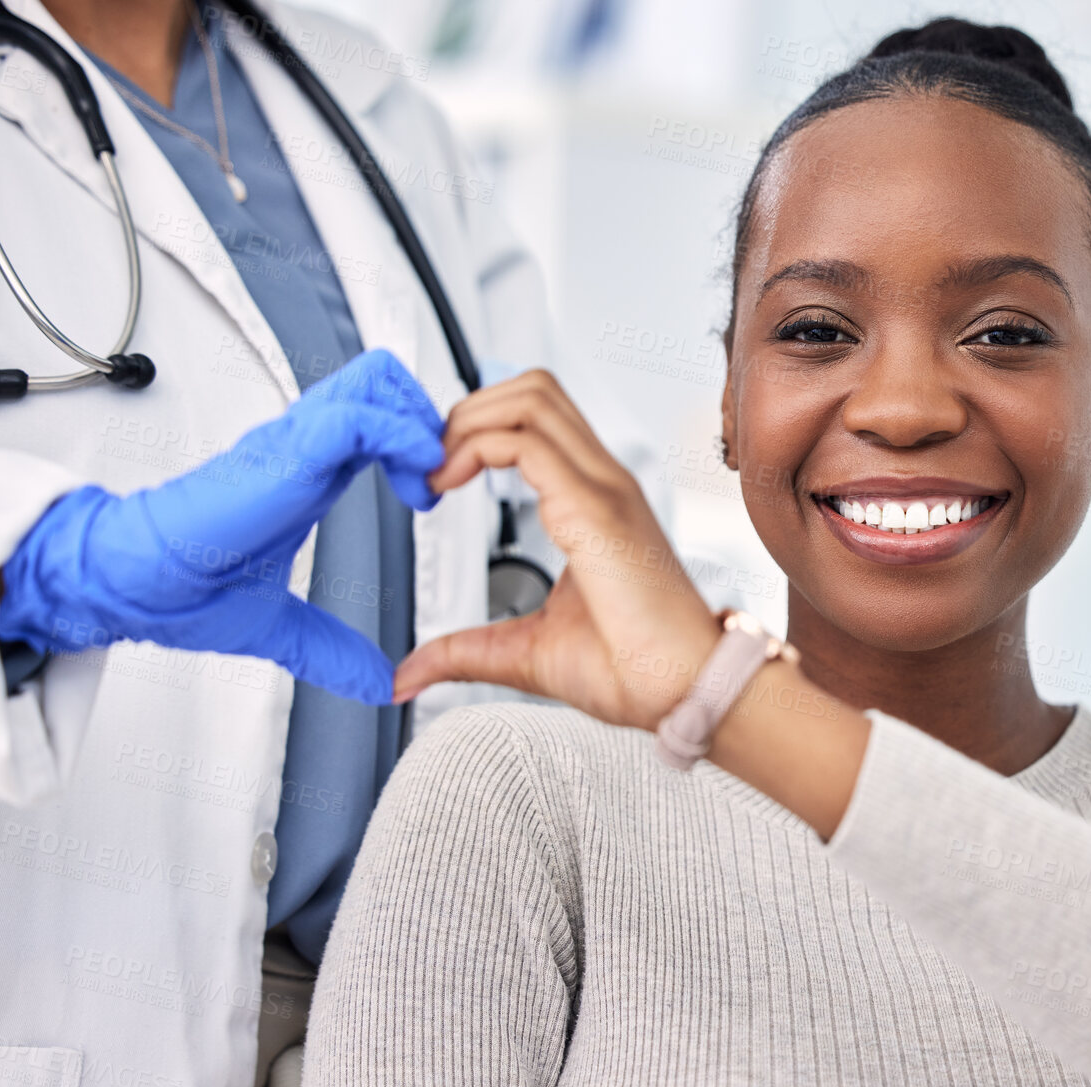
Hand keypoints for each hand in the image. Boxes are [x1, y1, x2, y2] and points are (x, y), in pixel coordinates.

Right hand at [0, 349, 443, 704]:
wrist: (131, 586)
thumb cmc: (183, 589)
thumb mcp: (281, 627)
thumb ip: (332, 650)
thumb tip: (375, 683)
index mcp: (305, 470)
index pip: (376, 414)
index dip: (418, 440)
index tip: (431, 496)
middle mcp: (302, 446)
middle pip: (382, 379)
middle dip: (428, 417)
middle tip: (437, 478)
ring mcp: (292, 445)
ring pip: (374, 382)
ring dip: (419, 424)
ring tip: (427, 481)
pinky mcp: (283, 457)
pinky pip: (356, 419)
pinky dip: (400, 438)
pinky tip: (414, 483)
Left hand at [392, 370, 721, 729]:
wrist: (683, 693)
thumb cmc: (632, 670)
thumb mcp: (525, 652)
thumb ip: (465, 652)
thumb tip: (408, 675)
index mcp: (593, 502)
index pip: (536, 420)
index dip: (476, 429)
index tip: (435, 475)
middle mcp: (602, 482)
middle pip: (532, 389)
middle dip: (466, 412)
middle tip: (428, 465)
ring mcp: (603, 489)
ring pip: (530, 397)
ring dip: (468, 421)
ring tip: (436, 471)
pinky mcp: (594, 510)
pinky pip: (527, 443)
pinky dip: (474, 447)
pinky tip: (448, 484)